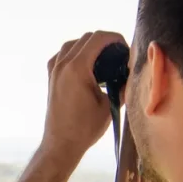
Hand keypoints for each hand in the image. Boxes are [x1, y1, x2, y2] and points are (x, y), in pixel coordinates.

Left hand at [41, 31, 127, 157]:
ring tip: (103, 59)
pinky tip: (86, 66)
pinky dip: (76, 54)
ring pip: (73, 44)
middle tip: (118, 54)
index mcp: (77, 68)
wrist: (61, 144)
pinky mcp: (50, 77)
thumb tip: (131, 74)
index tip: (125, 47)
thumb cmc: (85, 128)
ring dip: (89, 46)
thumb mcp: (109, 106)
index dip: (115, 38)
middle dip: (104, 41)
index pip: (98, 38)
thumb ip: (122, 86)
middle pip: (86, 38)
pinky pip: (62, 55)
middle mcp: (63, 64)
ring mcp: (54, 70)